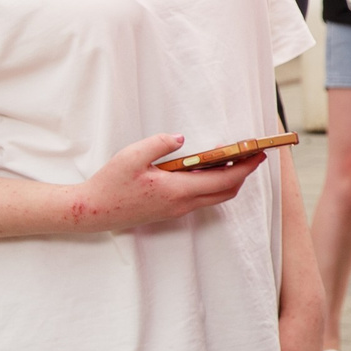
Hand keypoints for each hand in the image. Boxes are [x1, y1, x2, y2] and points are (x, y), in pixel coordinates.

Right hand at [73, 134, 263, 230]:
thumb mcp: (131, 156)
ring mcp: (177, 210)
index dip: (246, 167)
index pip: (225, 180)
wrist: (92, 212)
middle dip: (244, 173)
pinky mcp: (170, 212)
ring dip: (229, 180)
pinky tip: (206, 170)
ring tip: (231, 159)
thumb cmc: (110, 184)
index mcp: (178, 190)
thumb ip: (159, 144)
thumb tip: (182, 139)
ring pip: (216, 197)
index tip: (258, 153)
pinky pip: (202, 199)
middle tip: (251, 155)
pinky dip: (213, 185)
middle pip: (227, 191)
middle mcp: (183, 204)